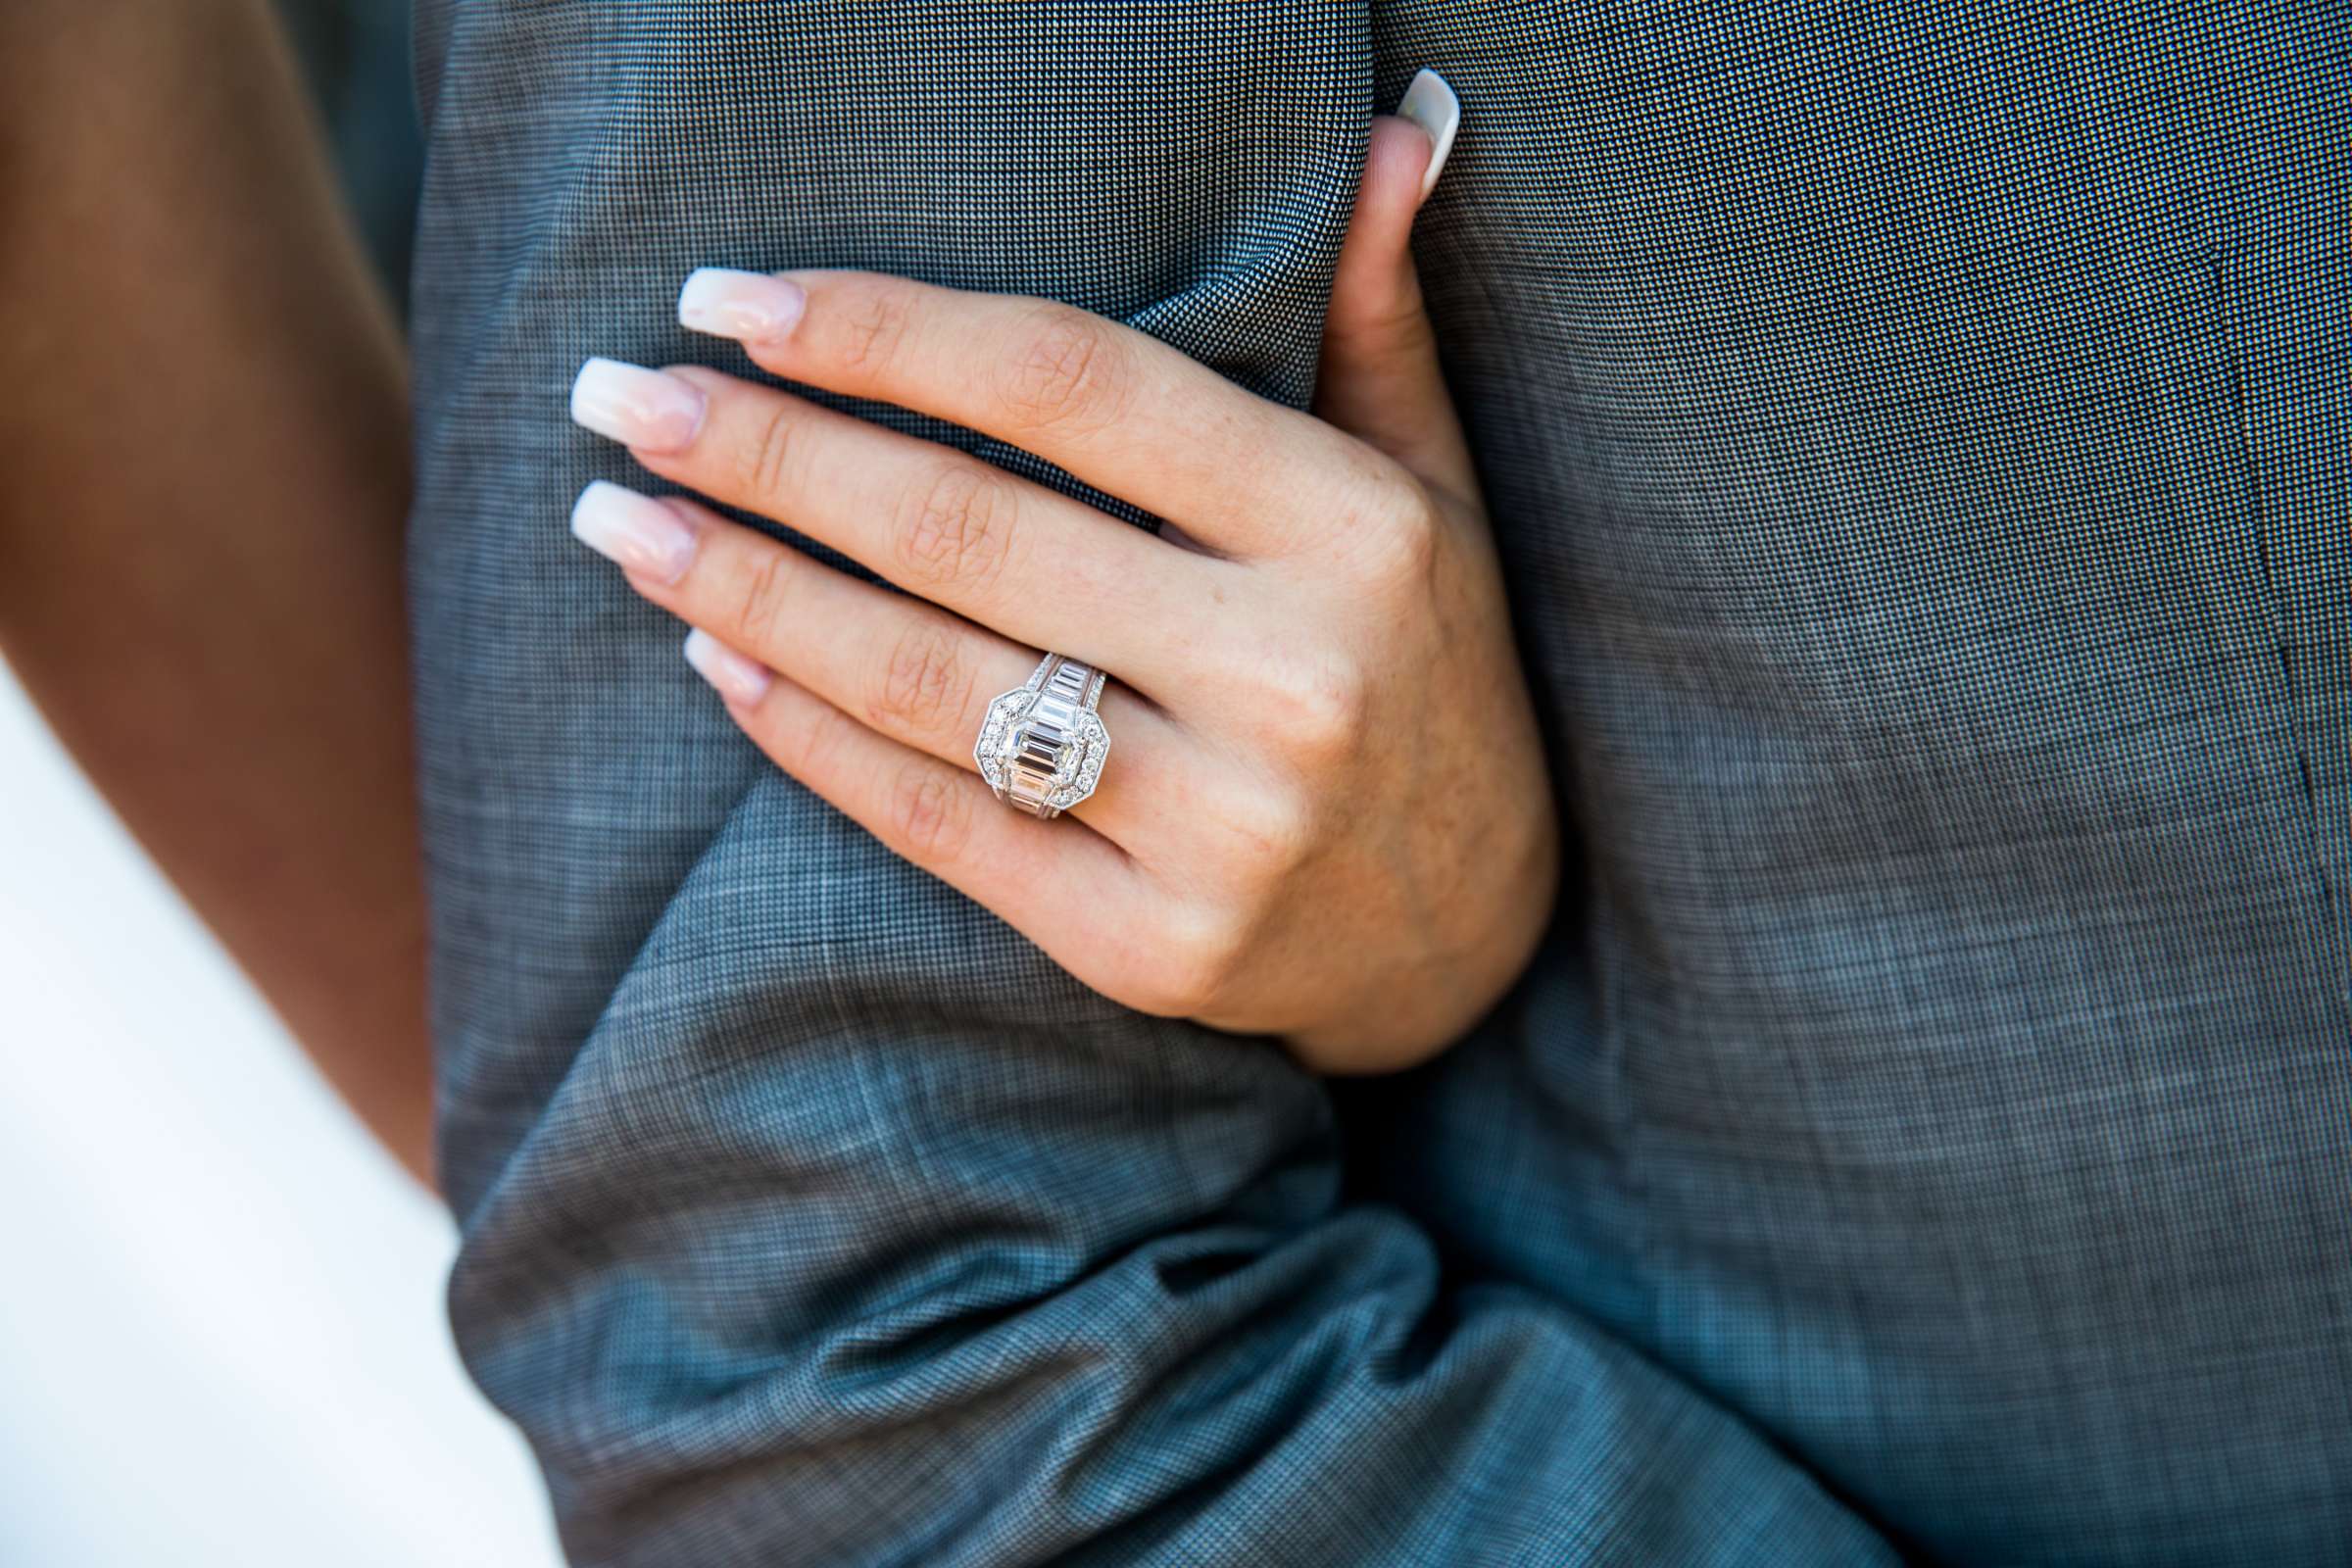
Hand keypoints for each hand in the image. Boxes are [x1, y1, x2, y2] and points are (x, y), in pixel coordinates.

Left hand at [564, 82, 1556, 1071]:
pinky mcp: (1151, 949)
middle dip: (765, 452)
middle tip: (619, 398)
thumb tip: (1391, 132)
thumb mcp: (1428, 489)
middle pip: (967, 529)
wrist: (1474, 934)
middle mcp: (1293, 675)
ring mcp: (1222, 828)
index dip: (883, 333)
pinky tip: (715, 658)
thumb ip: (1376, 322)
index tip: (730, 299)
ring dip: (749, 589)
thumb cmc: (1425, 668)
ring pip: (932, 681)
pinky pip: (940, 824)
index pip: (1071, 387)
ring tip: (618, 522)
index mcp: (1350, 531)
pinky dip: (809, 736)